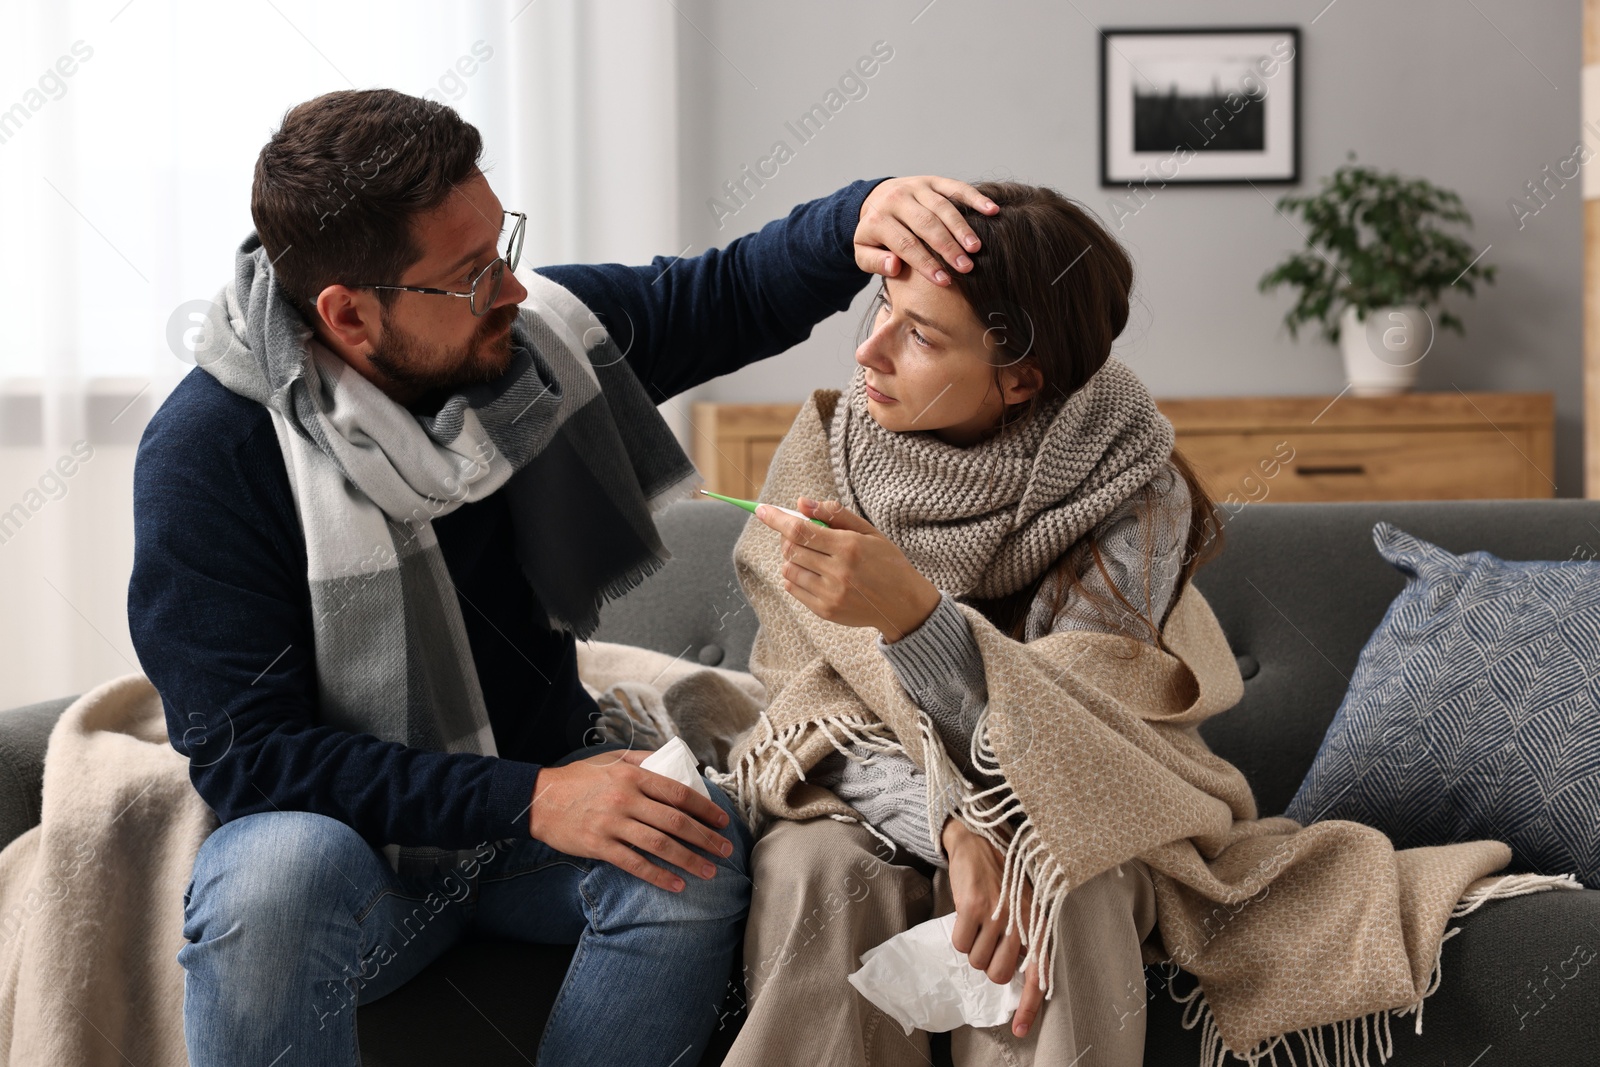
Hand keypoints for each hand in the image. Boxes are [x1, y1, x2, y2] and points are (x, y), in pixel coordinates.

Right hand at [527, 749, 733, 892]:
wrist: (538, 800)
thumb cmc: (579, 778)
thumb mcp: (613, 759)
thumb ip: (645, 760)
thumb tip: (677, 763)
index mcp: (633, 776)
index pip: (678, 793)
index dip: (704, 809)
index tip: (722, 820)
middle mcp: (626, 799)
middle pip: (675, 821)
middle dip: (705, 837)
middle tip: (725, 849)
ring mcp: (612, 824)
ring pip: (660, 845)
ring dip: (689, 860)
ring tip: (709, 871)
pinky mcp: (598, 846)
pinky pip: (635, 864)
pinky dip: (658, 876)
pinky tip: (676, 884)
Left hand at [755, 497, 940, 641]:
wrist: (903, 605)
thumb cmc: (887, 562)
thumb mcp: (869, 532)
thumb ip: (836, 515)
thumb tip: (801, 503)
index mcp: (848, 547)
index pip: (800, 530)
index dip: (777, 519)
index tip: (761, 510)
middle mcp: (838, 572)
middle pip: (791, 549)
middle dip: (788, 537)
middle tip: (800, 534)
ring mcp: (830, 594)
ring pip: (789, 569)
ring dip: (793, 558)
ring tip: (812, 556)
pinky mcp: (825, 611)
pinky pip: (793, 589)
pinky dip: (795, 577)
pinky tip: (814, 573)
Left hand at [854, 176, 998, 286]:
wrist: (875, 199)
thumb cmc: (875, 235)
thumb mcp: (863, 252)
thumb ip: (874, 262)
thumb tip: (895, 266)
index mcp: (878, 219)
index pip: (905, 244)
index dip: (925, 263)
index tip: (944, 281)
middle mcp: (897, 199)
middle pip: (926, 224)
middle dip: (947, 247)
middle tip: (966, 266)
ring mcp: (917, 187)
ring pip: (942, 206)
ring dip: (961, 227)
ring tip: (975, 247)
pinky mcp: (933, 180)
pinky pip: (955, 187)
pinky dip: (974, 198)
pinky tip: (991, 210)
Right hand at [943, 816, 1044, 1038]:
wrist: (980, 841)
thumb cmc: (1003, 878)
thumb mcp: (1024, 906)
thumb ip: (1024, 938)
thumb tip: (1014, 976)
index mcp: (1036, 923)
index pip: (1038, 973)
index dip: (1029, 1005)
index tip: (1020, 1030)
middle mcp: (1020, 921)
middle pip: (997, 974)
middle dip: (986, 964)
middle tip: (985, 942)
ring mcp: (996, 914)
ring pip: (975, 961)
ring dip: (971, 947)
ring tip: (976, 922)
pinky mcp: (972, 906)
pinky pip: (959, 944)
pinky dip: (958, 936)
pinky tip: (965, 915)